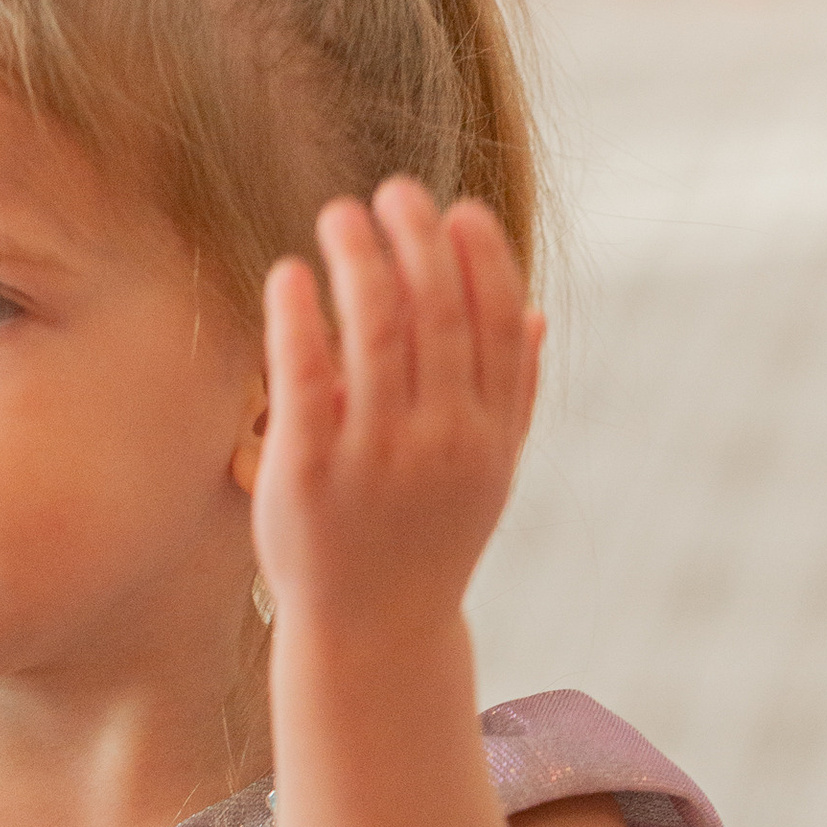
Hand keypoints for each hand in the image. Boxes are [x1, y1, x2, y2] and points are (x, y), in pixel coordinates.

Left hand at [253, 179, 541, 645]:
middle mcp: (440, 440)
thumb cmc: (426, 542)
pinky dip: (299, 318)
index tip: (456, 210)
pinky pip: (304, 378)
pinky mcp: (308, 472)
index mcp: (487, 433)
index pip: (494, 323)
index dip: (479, 257)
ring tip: (339, 214)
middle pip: (436, 314)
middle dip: (417, 239)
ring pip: (375, 333)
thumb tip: (535, 314)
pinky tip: (291, 275)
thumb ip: (510, 395)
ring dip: (359, 259)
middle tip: (392, 192)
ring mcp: (374, 457)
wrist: (374, 634)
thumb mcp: (486, 474)